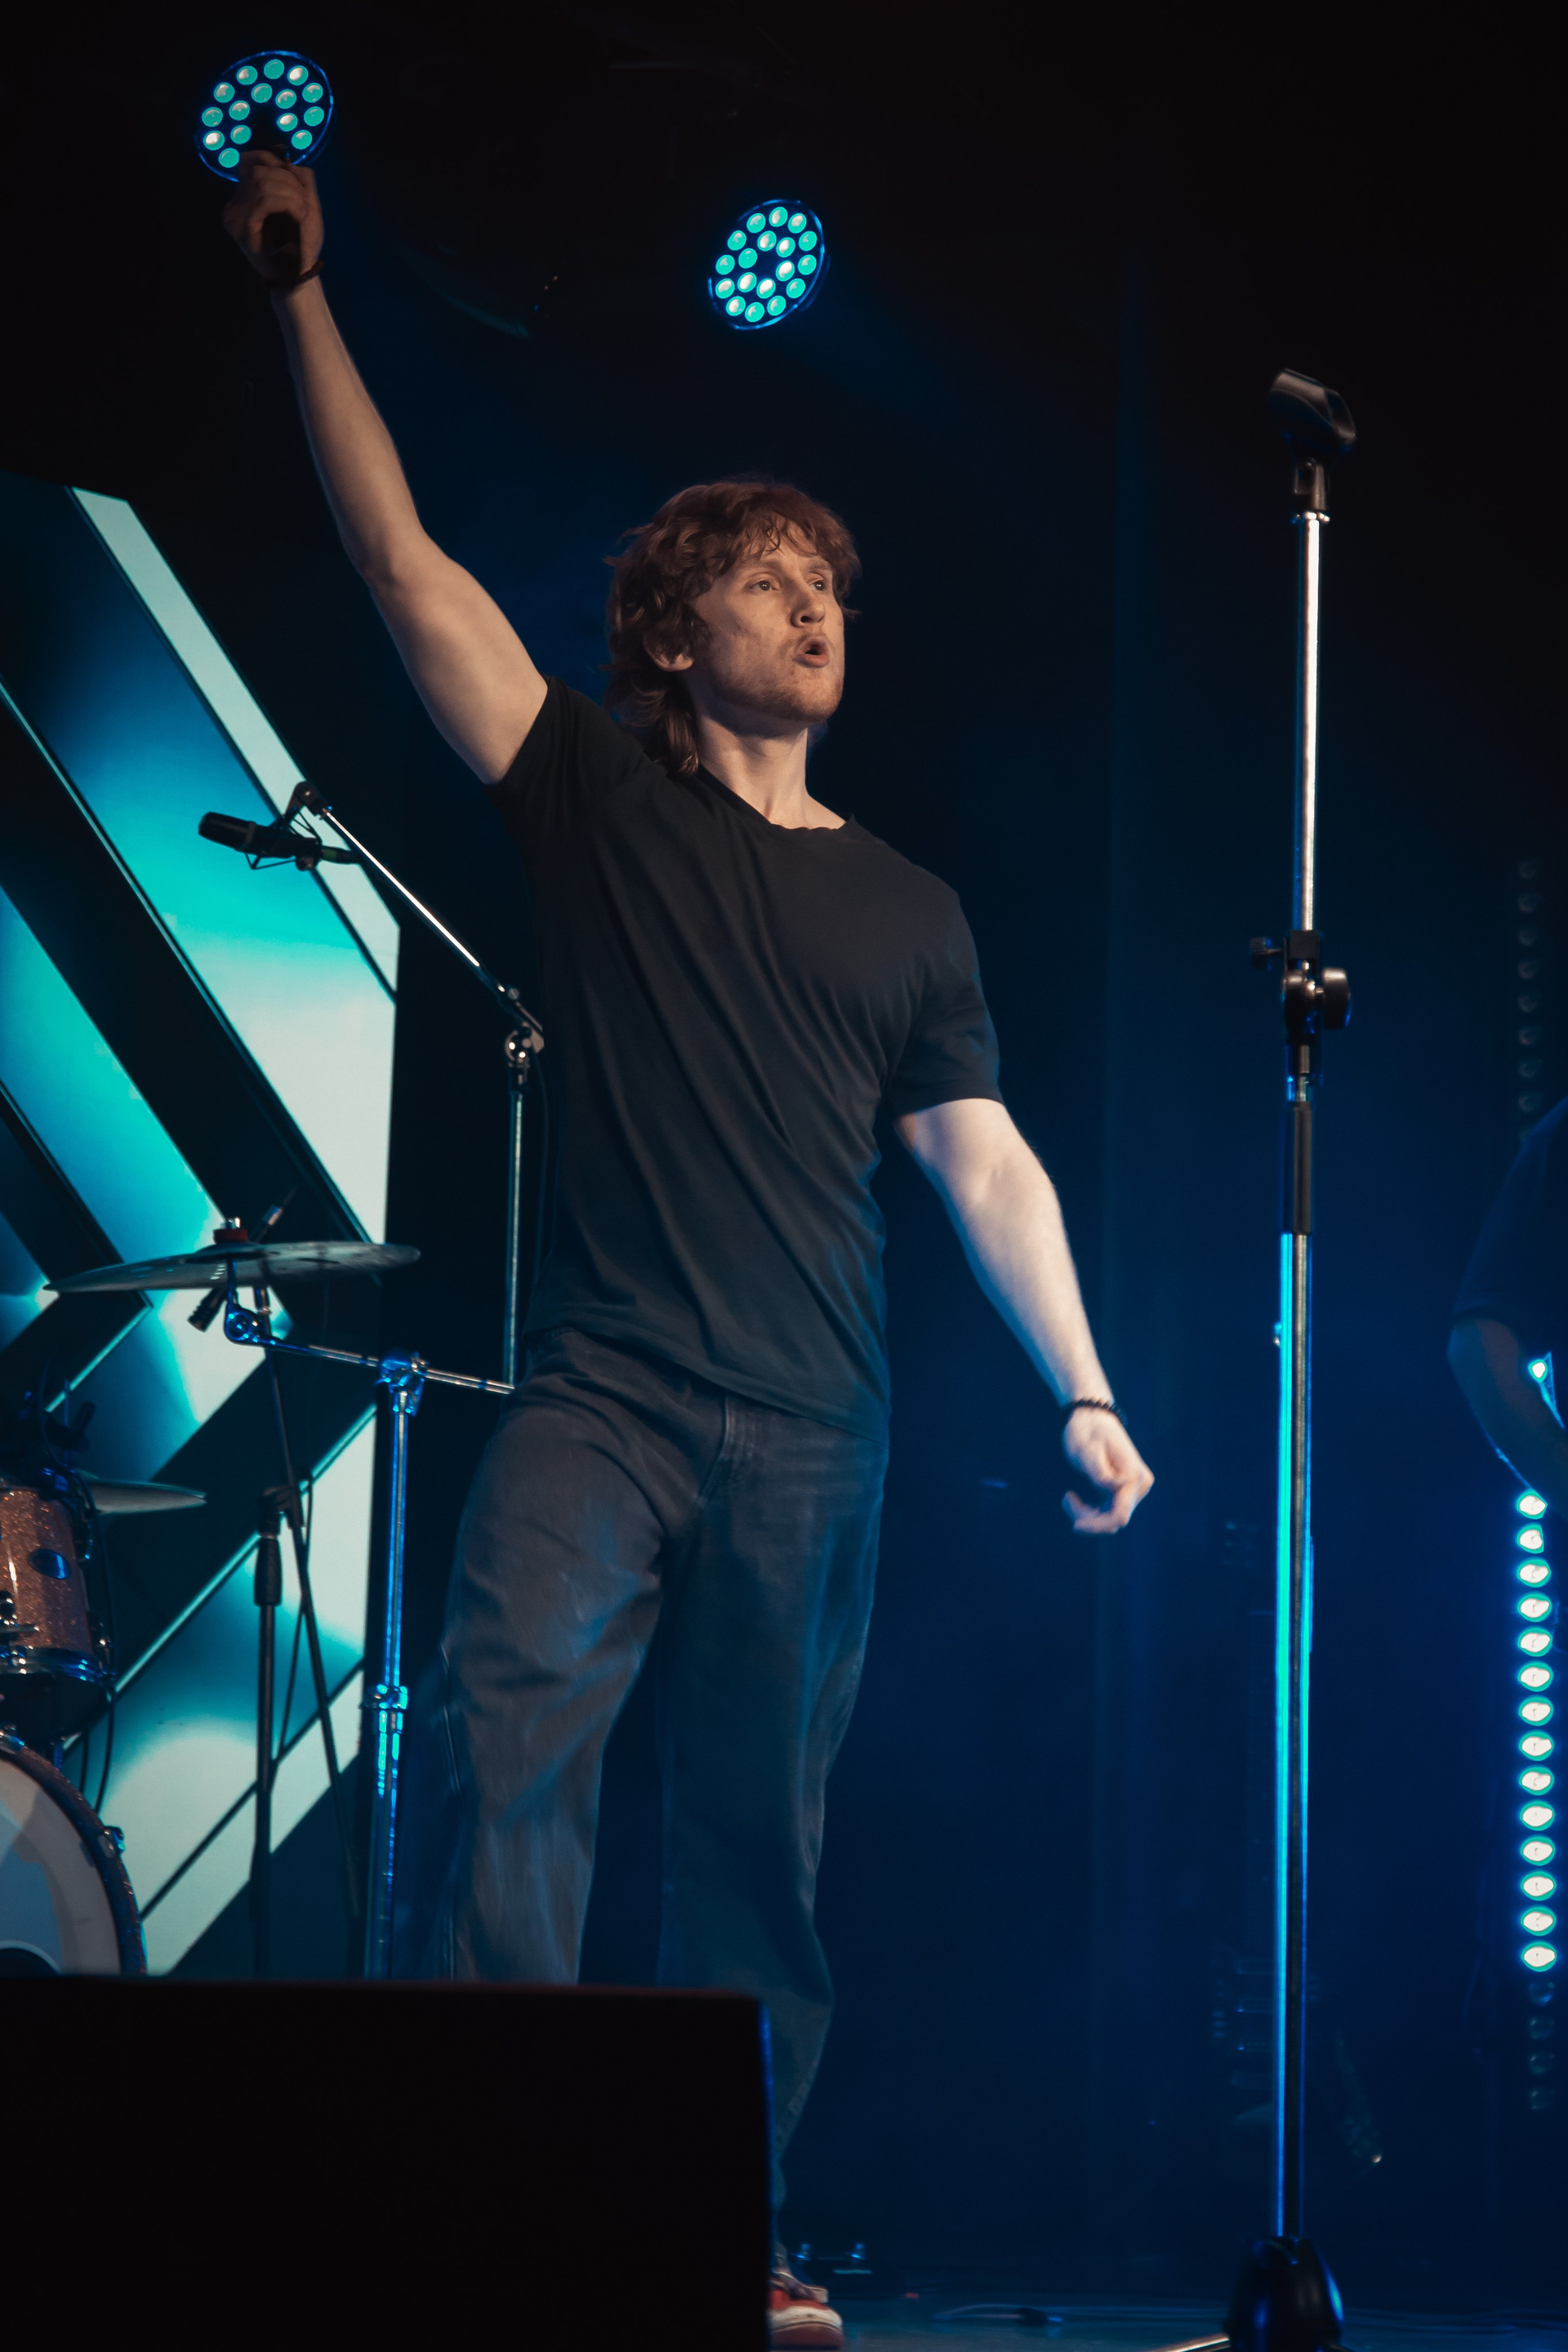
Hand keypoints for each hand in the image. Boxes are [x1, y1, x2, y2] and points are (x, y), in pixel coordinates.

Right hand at [222, 151, 322, 282]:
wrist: (299, 275)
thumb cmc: (303, 243)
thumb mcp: (306, 205)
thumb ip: (300, 180)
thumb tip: (289, 161)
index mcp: (245, 196)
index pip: (252, 161)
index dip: (277, 164)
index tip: (297, 185)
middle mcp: (234, 203)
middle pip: (259, 171)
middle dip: (288, 182)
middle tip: (304, 204)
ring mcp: (234, 215)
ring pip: (262, 183)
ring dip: (290, 194)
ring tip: (302, 212)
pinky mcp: (241, 227)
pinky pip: (264, 201)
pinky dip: (287, 204)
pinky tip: (298, 216)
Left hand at [1061, 1407, 1152, 1533]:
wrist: (1091, 1418)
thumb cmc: (1086, 1431)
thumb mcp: (1085, 1449)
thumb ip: (1098, 1470)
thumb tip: (1113, 1488)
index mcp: (1133, 1475)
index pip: (1119, 1515)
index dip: (1097, 1526)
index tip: (1074, 1525)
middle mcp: (1140, 1484)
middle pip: (1115, 1519)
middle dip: (1090, 1519)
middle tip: (1067, 1500)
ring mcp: (1135, 1488)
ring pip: (1112, 1518)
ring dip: (1088, 1515)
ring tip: (1069, 1497)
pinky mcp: (1126, 1490)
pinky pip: (1110, 1511)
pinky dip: (1092, 1511)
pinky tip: (1074, 1498)